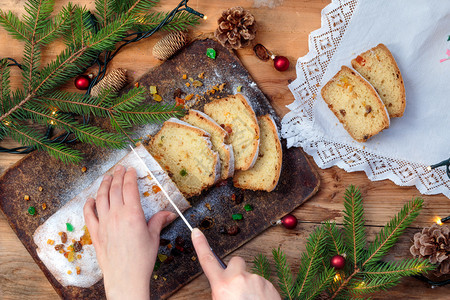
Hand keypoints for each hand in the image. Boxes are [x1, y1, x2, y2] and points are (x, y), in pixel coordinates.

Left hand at [83, 165, 175, 299]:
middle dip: (117, 175)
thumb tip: (169, 213)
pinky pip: (89, 214)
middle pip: (114, 189)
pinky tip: (91, 198)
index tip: (131, 170)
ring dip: (103, 184)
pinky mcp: (95, 233)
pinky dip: (89, 203)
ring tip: (107, 177)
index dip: (130, 176)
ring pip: (101, 197)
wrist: (125, 278)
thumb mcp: (153, 237)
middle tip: (120, 168)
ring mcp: (103, 223)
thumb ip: (158, 221)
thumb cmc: (141, 259)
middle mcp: (116, 215)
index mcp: (132, 214)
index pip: (129, 187)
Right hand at [191, 228, 280, 299]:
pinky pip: (263, 284)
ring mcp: (256, 279)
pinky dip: (261, 293)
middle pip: (236, 262)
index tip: (196, 231)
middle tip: (236, 288)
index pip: (207, 260)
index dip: (200, 244)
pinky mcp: (270, 285)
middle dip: (235, 270)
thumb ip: (220, 292)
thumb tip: (222, 290)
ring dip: (249, 286)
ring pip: (250, 276)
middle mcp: (239, 278)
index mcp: (222, 285)